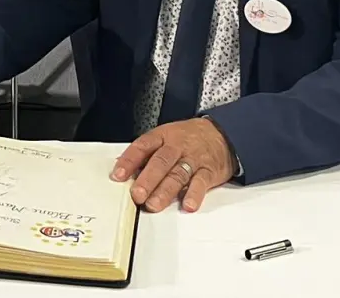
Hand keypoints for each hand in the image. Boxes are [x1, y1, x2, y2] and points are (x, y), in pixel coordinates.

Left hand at [112, 118, 234, 212]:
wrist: (221, 133)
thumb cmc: (188, 138)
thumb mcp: (165, 137)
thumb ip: (145, 154)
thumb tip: (120, 168)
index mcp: (162, 137)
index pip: (143, 146)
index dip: (129, 161)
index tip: (118, 175)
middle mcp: (177, 147)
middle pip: (160, 162)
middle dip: (147, 180)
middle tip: (137, 195)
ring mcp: (193, 159)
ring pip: (178, 174)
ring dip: (165, 191)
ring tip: (153, 205)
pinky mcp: (208, 171)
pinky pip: (201, 182)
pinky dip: (194, 194)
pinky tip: (188, 204)